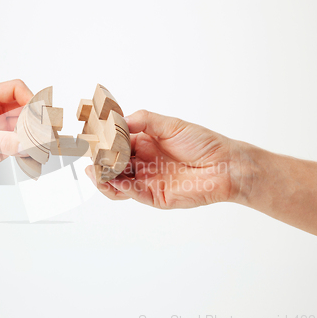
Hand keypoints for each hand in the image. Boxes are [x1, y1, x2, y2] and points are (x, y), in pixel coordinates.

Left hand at [0, 79, 32, 193]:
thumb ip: (5, 141)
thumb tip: (28, 143)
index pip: (15, 89)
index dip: (30, 98)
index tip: (39, 114)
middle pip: (24, 106)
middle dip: (37, 116)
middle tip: (47, 130)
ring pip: (25, 124)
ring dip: (35, 132)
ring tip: (43, 143)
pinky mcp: (1, 144)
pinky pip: (22, 141)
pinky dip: (30, 146)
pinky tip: (34, 153)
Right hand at [86, 110, 243, 208]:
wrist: (226, 165)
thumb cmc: (202, 142)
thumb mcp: (170, 124)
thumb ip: (143, 120)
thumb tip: (117, 121)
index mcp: (144, 145)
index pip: (116, 144)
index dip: (103, 142)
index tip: (91, 138)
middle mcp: (142, 164)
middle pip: (112, 166)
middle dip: (99, 162)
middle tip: (90, 157)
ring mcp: (147, 181)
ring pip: (117, 184)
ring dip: (104, 179)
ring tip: (95, 172)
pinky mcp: (155, 197)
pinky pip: (132, 194)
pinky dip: (120, 188)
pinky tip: (114, 180)